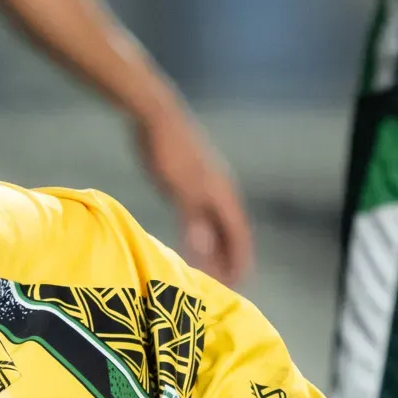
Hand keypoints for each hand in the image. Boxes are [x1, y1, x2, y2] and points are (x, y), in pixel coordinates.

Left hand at [139, 109, 253, 283]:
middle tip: (223, 282)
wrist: (156, 116)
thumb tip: (205, 250)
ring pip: (215, 222)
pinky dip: (199, 230)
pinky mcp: (188, 179)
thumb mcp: (181, 188)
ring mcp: (204, 184)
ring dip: (214, 245)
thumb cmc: (169, 150)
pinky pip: (200, 212)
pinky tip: (190, 237)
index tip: (240, 282)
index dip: (240, 257)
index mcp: (223, 194)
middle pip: (229, 230)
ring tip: (208, 266)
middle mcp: (219, 191)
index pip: (239, 233)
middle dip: (229, 256)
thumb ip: (193, 219)